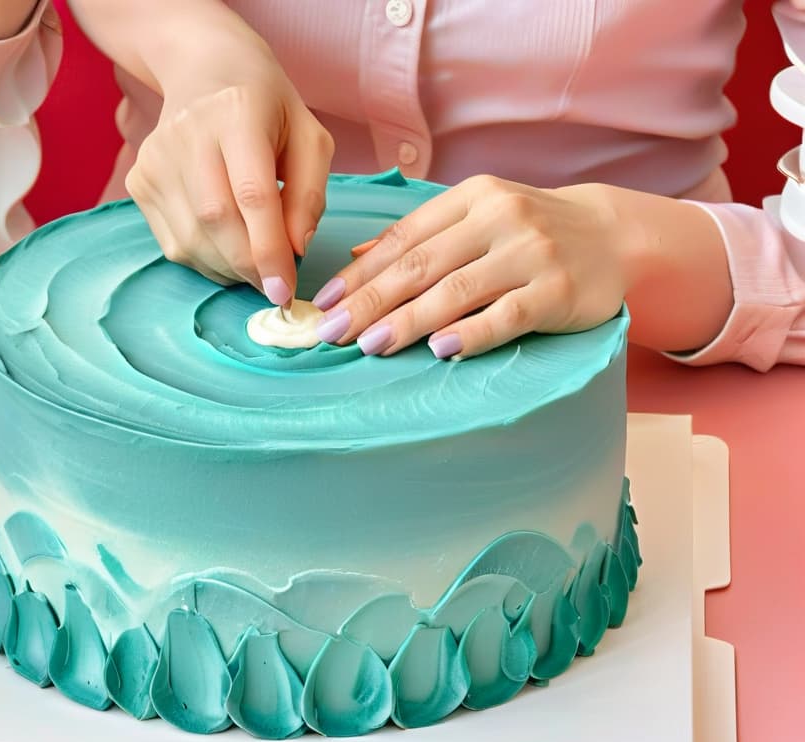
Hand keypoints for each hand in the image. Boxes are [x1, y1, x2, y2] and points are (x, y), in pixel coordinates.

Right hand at [101, 5, 332, 303]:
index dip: (268, 249)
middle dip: (250, 267)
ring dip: (229, 269)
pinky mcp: (139, 181)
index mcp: (237, 112)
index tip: (285, 290)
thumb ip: (310, 196)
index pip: (251, 195)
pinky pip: (175, 244)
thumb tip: (294, 251)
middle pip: (215, 222)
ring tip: (254, 260)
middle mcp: (186, 133)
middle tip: (276, 284)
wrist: (204, 70)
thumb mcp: (310, 140)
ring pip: (191, 241)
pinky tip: (226, 244)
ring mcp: (155, 159)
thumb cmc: (268, 109)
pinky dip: (207, 260)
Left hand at [311, 175, 629, 358]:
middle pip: (422, 265)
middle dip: (371, 301)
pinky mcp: (558, 291)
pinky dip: (472, 333)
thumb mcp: (477, 215)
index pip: (404, 238)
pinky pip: (508, 316)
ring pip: (458, 291)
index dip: (360, 274)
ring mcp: (532, 253)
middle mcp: (501, 218)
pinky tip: (440, 349)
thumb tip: (356, 258)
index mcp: (473, 197)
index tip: (324, 303)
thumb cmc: (530, 230)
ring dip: (408, 321)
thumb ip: (421, 234)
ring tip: (371, 345)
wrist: (612, 235)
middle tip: (333, 332)